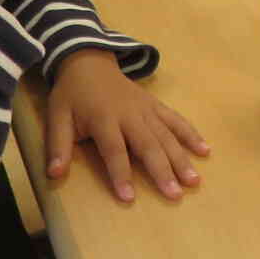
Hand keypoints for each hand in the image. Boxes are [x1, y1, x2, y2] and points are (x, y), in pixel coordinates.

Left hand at [47, 50, 208, 203]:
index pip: (114, 150)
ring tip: (194, 181)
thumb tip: (54, 174)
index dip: (120, 173)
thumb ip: (58, 145)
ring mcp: (146, 109)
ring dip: (182, 158)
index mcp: (103, 118)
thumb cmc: (72, 95)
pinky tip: (205, 150)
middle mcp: (129, 114)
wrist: (89, 61)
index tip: (128, 198)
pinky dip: (191, 134)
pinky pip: (176, 120)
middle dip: (162, 170)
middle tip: (175, 195)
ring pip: (167, 135)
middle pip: (148, 144)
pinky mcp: (155, 105)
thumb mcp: (57, 117)